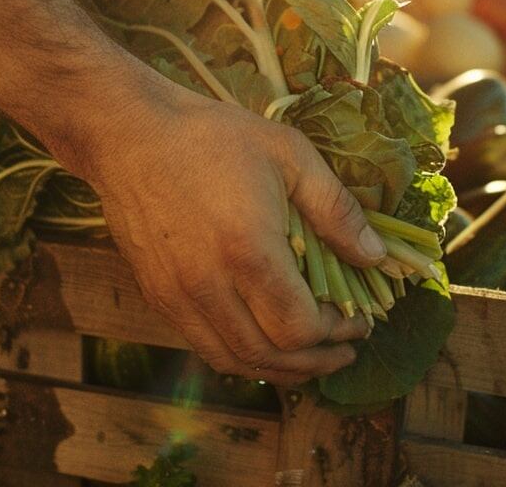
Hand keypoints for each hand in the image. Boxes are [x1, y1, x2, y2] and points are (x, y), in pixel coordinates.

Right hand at [49, 78, 382, 384]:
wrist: (130, 135)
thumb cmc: (214, 137)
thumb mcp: (289, 156)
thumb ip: (336, 209)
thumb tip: (376, 256)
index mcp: (248, 251)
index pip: (299, 328)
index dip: (336, 333)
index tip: (360, 320)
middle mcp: (209, 286)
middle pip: (269, 356)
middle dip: (316, 361)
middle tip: (345, 350)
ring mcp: (177, 296)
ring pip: (233, 360)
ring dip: (279, 369)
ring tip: (310, 359)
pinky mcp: (157, 296)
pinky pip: (204, 345)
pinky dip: (240, 356)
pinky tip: (263, 341)